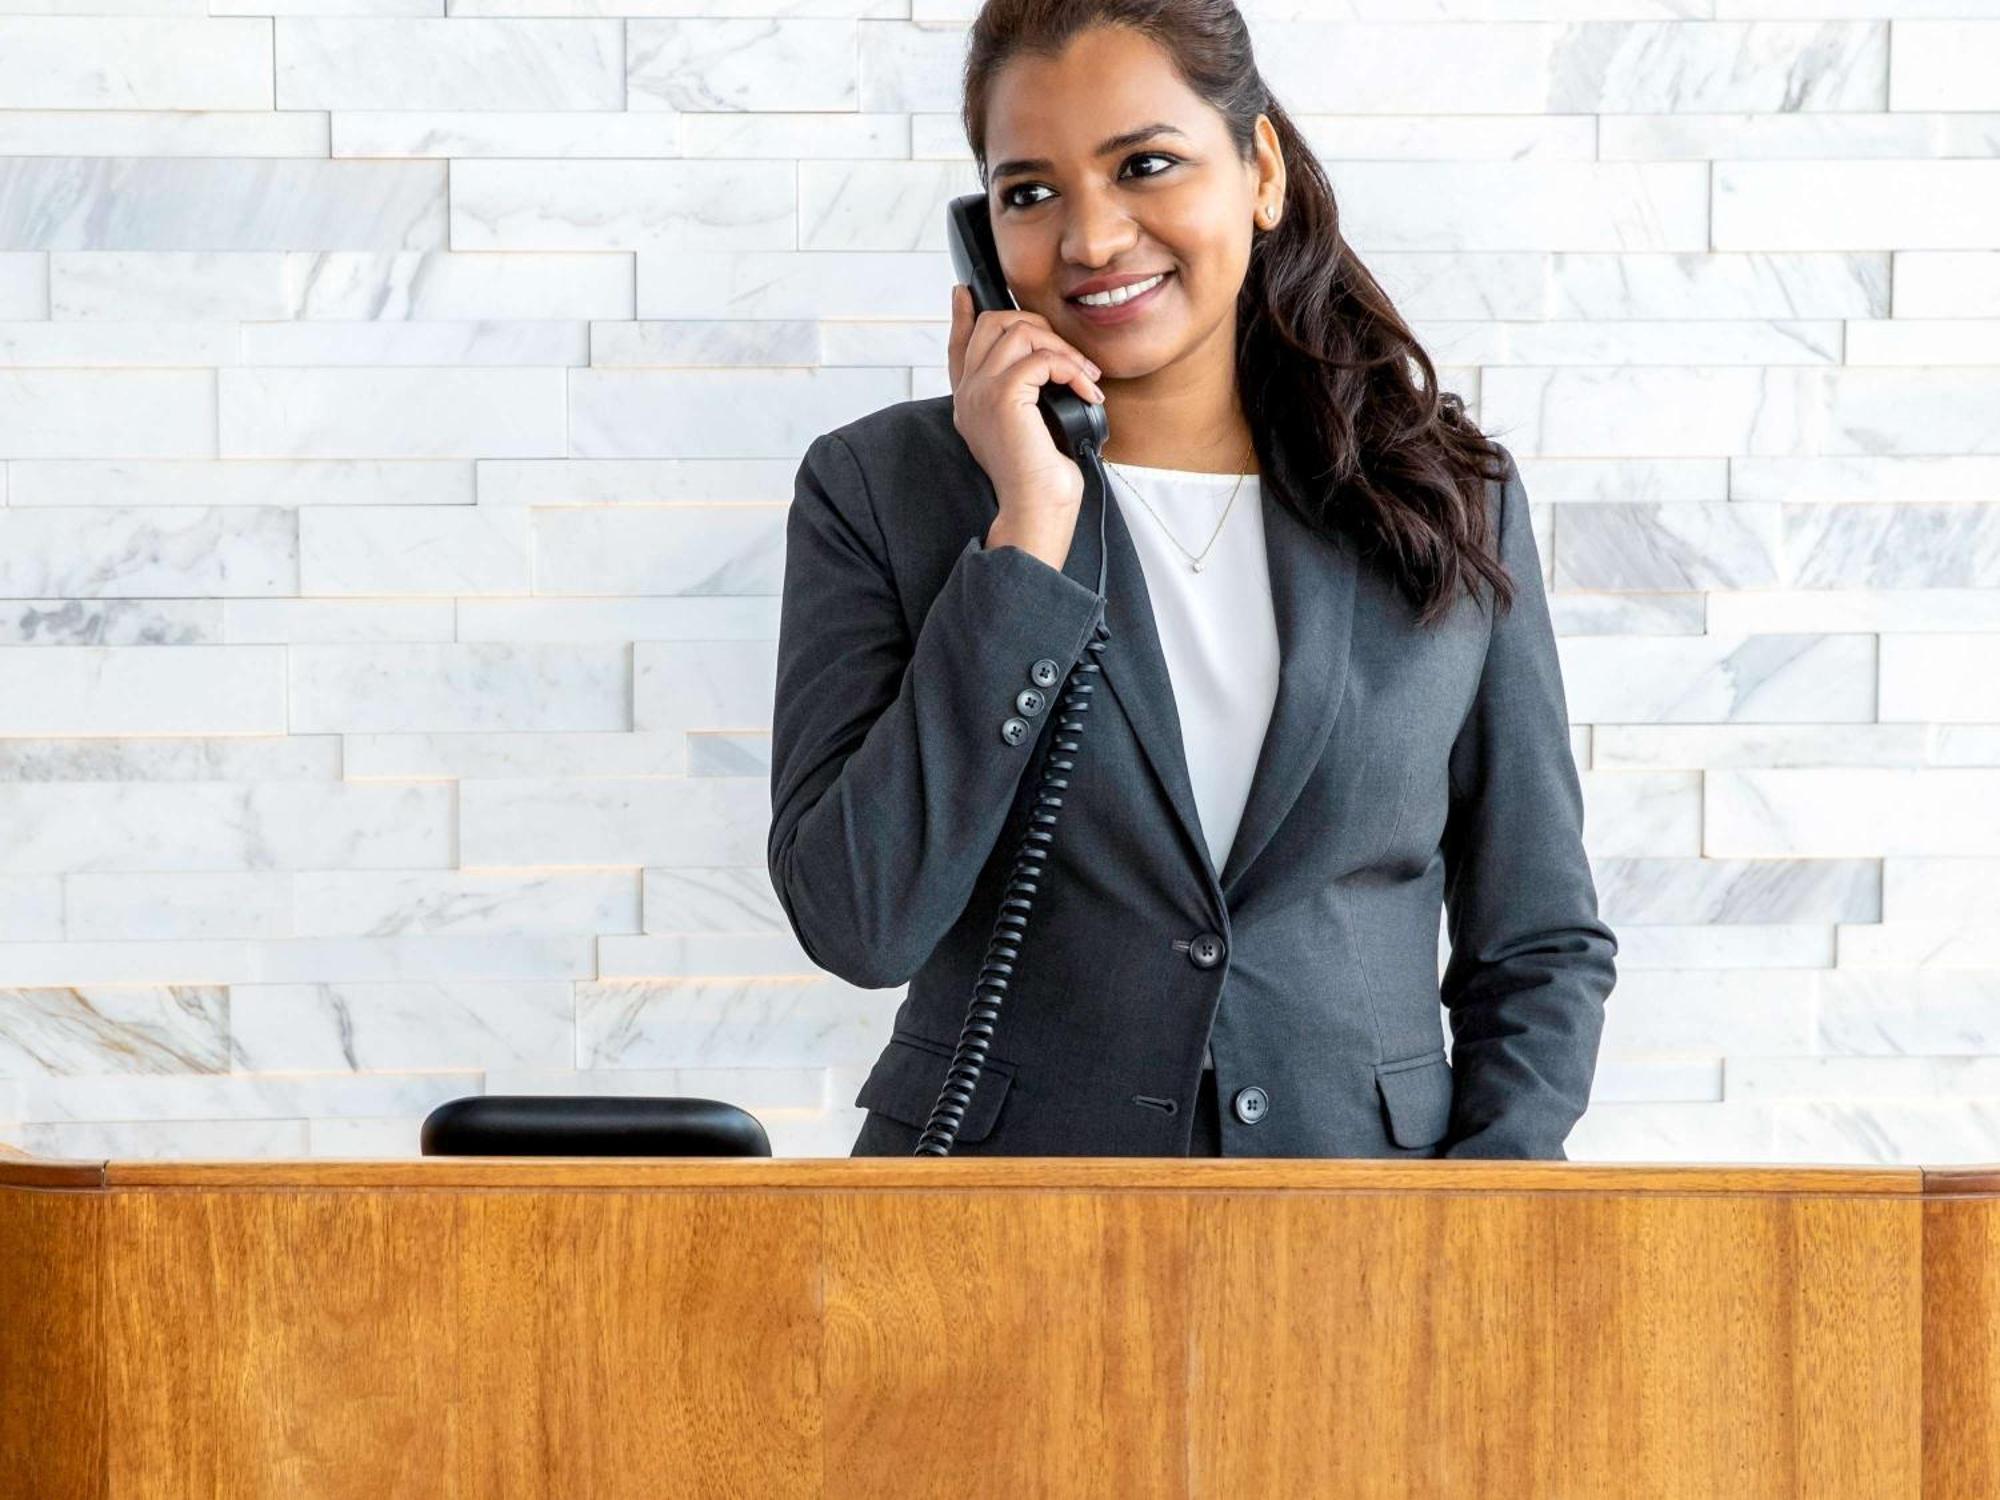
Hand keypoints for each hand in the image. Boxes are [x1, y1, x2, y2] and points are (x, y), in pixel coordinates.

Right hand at [947, 282, 1105, 525]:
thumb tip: (1046, 365)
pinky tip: (1086, 392)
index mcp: (969, 402)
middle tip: (1068, 357)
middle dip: (1038, 327)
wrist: (1036, 510)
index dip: (962, 315)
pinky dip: (1072, 370)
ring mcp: (980, 392)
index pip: (958, 344)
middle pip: (993, 323)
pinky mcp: (1003, 396)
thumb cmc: (1039, 480)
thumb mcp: (1030, 428)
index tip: (965, 293)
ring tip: (1084, 378)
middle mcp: (968, 394)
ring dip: (1062, 348)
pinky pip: (1043, 358)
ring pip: (1019, 331)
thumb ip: (1026, 396)